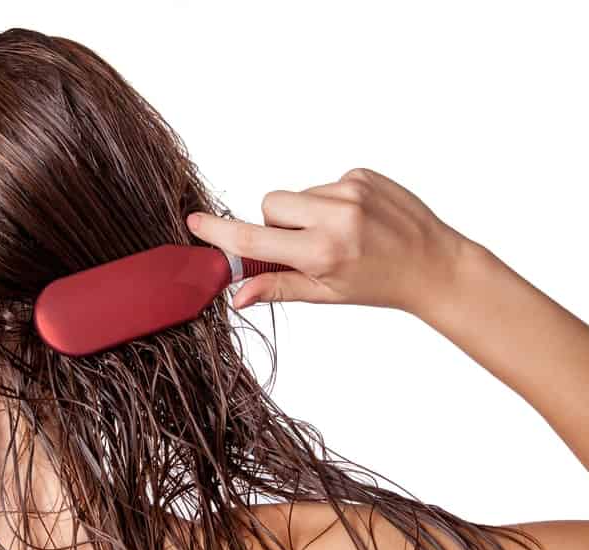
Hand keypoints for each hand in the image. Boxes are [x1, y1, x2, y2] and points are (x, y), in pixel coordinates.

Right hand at [186, 168, 473, 315]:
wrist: (435, 264)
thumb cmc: (380, 283)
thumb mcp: (326, 294)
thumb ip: (277, 287)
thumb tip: (236, 295)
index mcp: (323, 252)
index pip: (254, 239)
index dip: (219, 231)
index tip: (195, 222)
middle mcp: (336, 216)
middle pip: (270, 204)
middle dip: (275, 223)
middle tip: (301, 245)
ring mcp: (351, 190)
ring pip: (296, 194)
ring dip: (304, 213)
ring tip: (337, 234)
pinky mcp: (362, 174)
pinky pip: (322, 184)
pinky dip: (328, 201)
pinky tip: (354, 219)